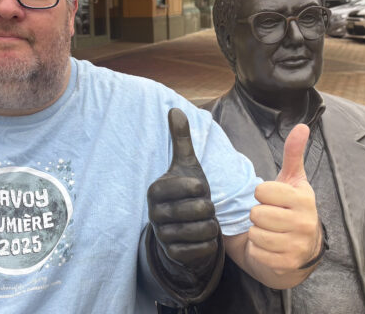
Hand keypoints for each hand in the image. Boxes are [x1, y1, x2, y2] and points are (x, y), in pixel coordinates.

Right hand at [147, 108, 219, 270]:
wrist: (184, 227)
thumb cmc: (187, 193)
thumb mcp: (186, 165)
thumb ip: (181, 138)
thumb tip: (175, 109)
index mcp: (156, 190)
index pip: (194, 186)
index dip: (203, 188)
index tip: (197, 190)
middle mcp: (154, 213)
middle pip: (201, 208)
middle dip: (209, 208)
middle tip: (202, 208)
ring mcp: (161, 235)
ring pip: (203, 229)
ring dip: (211, 225)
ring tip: (203, 220)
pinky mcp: (172, 254)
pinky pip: (202, 248)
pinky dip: (209, 243)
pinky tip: (202, 237)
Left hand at [247, 124, 320, 275]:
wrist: (300, 251)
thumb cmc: (291, 210)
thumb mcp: (293, 182)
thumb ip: (293, 154)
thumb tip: (301, 126)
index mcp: (304, 199)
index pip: (262, 190)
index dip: (261, 194)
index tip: (271, 199)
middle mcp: (305, 223)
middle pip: (256, 213)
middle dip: (258, 215)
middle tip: (270, 217)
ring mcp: (297, 245)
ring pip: (255, 233)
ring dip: (257, 233)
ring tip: (270, 232)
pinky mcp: (287, 264)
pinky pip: (256, 251)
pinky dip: (258, 250)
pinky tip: (270, 247)